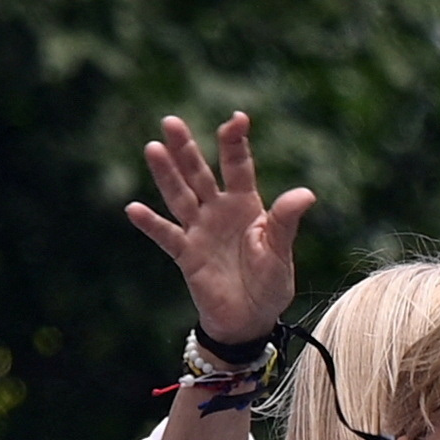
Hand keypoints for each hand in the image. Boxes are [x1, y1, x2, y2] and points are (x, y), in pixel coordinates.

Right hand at [123, 109, 315, 350]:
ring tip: (153, 148)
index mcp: (246, 204)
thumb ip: (286, 221)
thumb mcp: (281, 251)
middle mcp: (219, 211)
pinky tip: (133, 209)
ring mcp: (200, 231)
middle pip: (199, 174)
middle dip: (186, 149)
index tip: (237, 119)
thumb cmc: (270, 283)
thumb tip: (305, 194)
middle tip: (171, 122)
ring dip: (166, 174)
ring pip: (180, 196)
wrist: (251, 320)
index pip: (238, 166)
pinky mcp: (186, 255)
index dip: (235, 142)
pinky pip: (166, 236)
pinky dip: (150, 224)